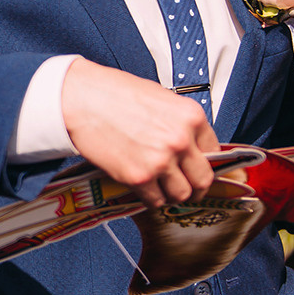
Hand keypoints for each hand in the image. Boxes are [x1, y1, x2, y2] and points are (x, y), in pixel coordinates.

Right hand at [61, 59, 220, 210]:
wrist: (79, 99)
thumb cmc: (112, 93)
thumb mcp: (159, 98)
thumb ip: (178, 123)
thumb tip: (187, 144)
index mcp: (190, 117)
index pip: (214, 151)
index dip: (203, 162)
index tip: (196, 168)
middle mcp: (180, 140)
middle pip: (203, 179)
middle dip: (195, 186)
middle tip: (185, 186)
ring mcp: (161, 161)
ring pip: (181, 194)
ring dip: (171, 194)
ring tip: (159, 187)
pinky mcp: (138, 177)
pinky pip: (155, 200)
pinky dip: (150, 199)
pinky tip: (142, 188)